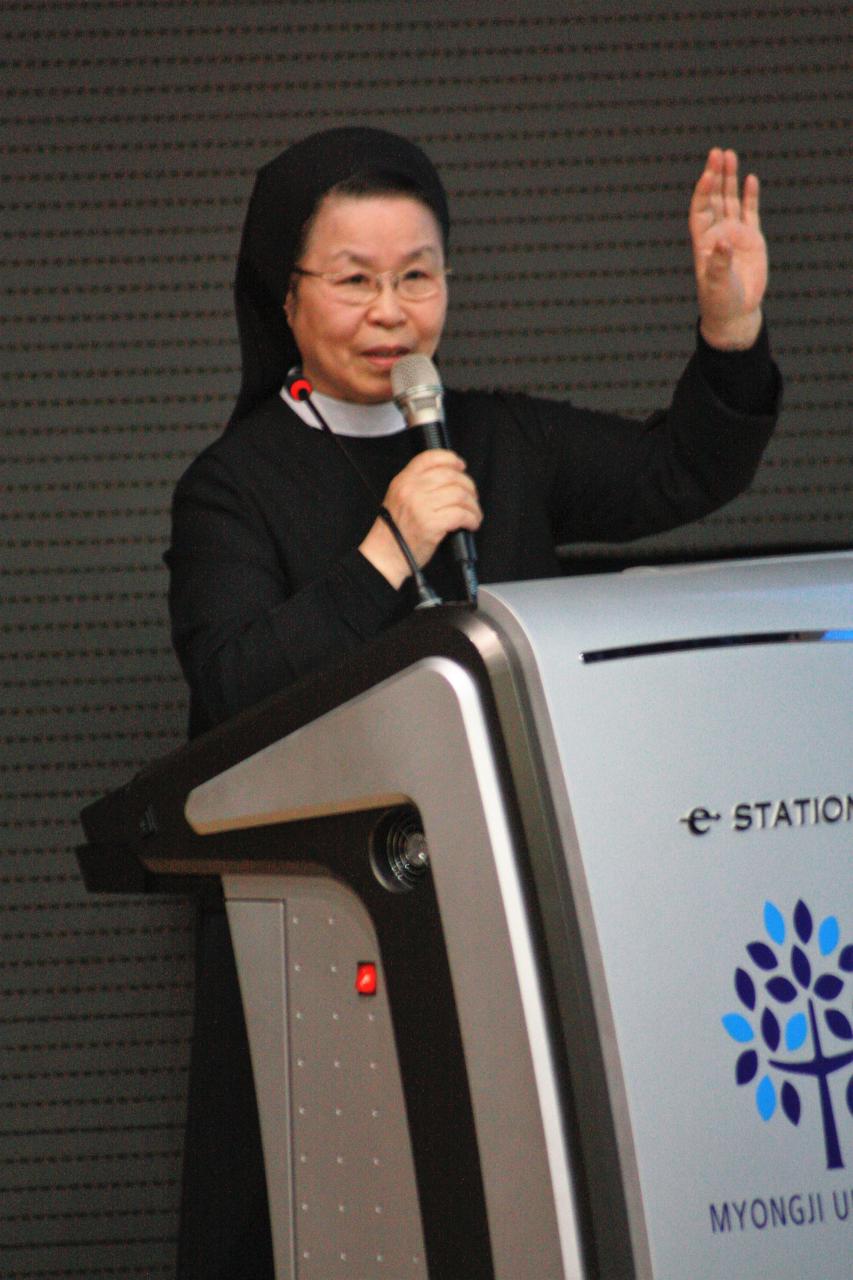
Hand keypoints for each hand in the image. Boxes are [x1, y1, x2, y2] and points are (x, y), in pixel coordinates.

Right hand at [359, 449, 481, 587]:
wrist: (386, 554)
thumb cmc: (394, 530)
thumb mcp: (399, 497)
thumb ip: (418, 484)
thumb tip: (449, 477)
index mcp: (403, 480)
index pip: (431, 458)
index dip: (451, 459)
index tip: (461, 465)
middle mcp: (412, 490)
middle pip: (451, 476)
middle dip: (468, 486)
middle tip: (472, 496)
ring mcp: (421, 506)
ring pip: (460, 495)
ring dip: (473, 505)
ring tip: (474, 513)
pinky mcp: (432, 524)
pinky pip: (461, 514)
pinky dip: (472, 518)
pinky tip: (472, 523)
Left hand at [689, 147, 767, 349]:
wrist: (735, 312)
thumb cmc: (720, 300)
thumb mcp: (717, 284)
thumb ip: (719, 264)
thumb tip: (723, 242)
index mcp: (703, 241)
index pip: (700, 210)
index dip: (703, 192)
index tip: (707, 175)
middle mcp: (717, 232)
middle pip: (714, 198)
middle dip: (715, 176)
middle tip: (717, 152)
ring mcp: (734, 233)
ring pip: (730, 200)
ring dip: (730, 179)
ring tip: (729, 155)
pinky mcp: (751, 238)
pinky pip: (750, 212)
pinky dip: (750, 196)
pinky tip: (750, 179)